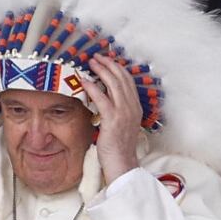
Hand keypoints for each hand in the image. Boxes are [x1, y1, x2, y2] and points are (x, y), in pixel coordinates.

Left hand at [81, 55, 141, 182]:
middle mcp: (132, 107)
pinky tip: (85, 80)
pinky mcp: (112, 120)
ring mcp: (123, 112)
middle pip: (121, 78)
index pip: (128, 81)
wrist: (122, 162)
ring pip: (113, 84)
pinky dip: (93, 87)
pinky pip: (102, 98)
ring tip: (90, 63)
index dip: (117, 68)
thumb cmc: (119, 145)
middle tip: (96, 57)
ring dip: (101, 70)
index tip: (106, 60)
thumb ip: (117, 109)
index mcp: (135, 107)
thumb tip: (105, 96)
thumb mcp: (122, 123)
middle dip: (108, 64)